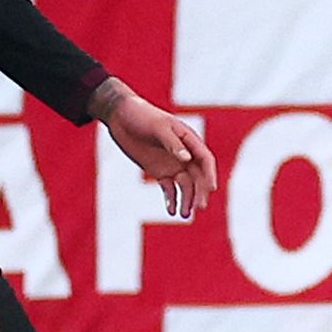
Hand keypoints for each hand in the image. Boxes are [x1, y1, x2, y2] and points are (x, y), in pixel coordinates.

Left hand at [99, 85, 215, 217]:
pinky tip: (171, 210)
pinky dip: (171, 199)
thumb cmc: (142, 116)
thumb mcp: (158, 128)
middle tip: (198, 208)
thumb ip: (173, 144)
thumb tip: (187, 160)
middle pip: (198, 176)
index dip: (210, 174)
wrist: (120, 116)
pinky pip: (169, 189)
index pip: (205, 160)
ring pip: (185, 186)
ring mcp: (173, 164)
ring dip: (187, 200)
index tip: (211, 189)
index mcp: (189, 140)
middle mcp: (184, 154)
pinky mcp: (159, 172)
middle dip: (199, 192)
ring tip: (183, 215)